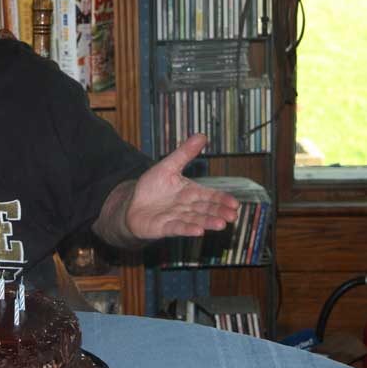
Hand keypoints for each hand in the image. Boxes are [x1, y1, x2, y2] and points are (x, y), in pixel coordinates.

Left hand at [124, 134, 240, 238]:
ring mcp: (176, 218)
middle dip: (219, 212)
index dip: (222, 199)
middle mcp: (187, 207)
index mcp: (191, 192)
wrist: (132, 204)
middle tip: (232, 216)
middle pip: (206, 210)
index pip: (210, 196)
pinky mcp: (164, 227)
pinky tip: (198, 231)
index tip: (234, 203)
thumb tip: (202, 135)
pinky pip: (177, 228)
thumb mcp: (168, 166)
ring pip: (195, 220)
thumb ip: (185, 153)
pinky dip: (188, 229)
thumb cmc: (152, 187)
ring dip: (208, 222)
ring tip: (221, 224)